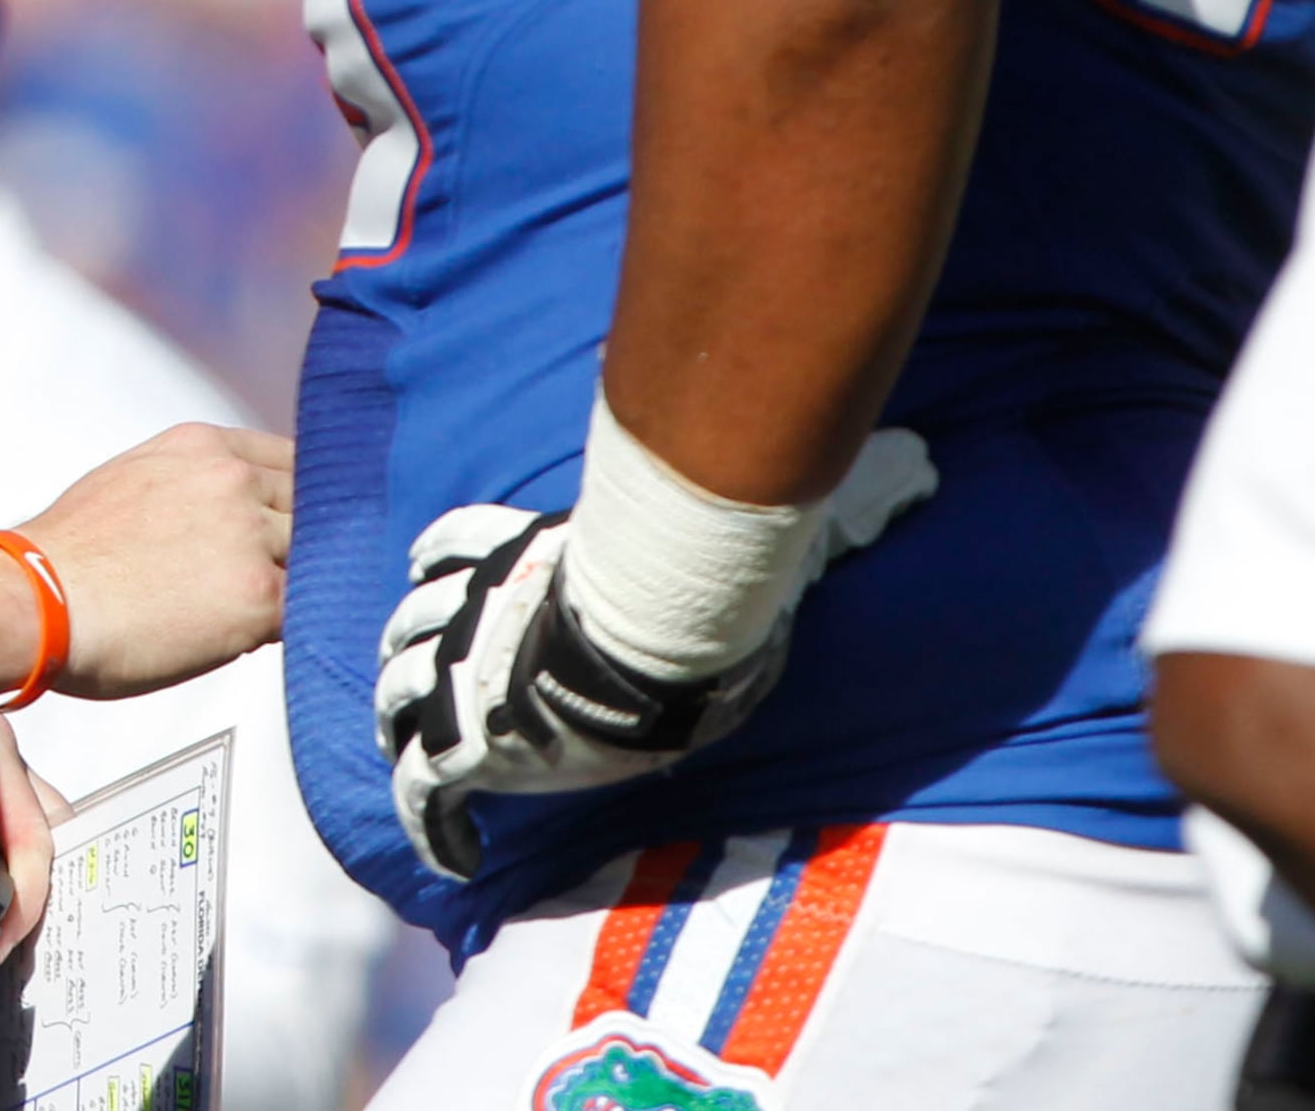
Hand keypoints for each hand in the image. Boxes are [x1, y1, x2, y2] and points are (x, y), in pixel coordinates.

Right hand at [14, 422, 289, 700]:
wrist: (39, 603)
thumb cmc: (67, 559)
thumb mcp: (130, 478)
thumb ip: (187, 482)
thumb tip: (214, 513)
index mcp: (201, 447)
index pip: (290, 458)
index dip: (297, 498)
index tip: (298, 522)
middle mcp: (232, 480)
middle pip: (312, 505)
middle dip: (302, 542)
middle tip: (279, 575)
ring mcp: (250, 535)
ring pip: (315, 557)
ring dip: (297, 585)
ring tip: (255, 613)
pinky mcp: (259, 596)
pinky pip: (309, 609)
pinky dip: (295, 625)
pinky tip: (258, 638)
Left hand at [375, 430, 934, 879]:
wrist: (648, 644)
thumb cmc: (689, 590)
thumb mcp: (733, 534)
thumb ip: (816, 502)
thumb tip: (919, 463)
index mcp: (524, 564)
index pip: (456, 544)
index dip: (447, 566)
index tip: (446, 583)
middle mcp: (478, 615)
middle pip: (413, 621)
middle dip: (412, 648)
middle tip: (421, 682)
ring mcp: (462, 680)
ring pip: (396, 692)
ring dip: (403, 721)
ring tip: (422, 756)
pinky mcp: (465, 747)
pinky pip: (422, 789)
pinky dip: (429, 821)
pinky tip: (450, 851)